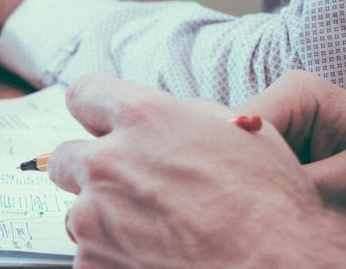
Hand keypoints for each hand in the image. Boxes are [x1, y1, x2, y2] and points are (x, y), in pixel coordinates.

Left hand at [49, 74, 345, 266]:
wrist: (278, 268)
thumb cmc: (271, 208)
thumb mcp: (240, 134)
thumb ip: (185, 116)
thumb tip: (167, 113)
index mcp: (143, 120)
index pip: (84, 94)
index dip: (96, 111)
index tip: (103, 125)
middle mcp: (107, 164)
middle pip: (67, 157)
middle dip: (93, 171)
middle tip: (131, 190)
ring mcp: (93, 217)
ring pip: (78, 212)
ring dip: (106, 219)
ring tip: (157, 233)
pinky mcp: (90, 262)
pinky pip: (90, 253)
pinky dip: (113, 256)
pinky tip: (155, 257)